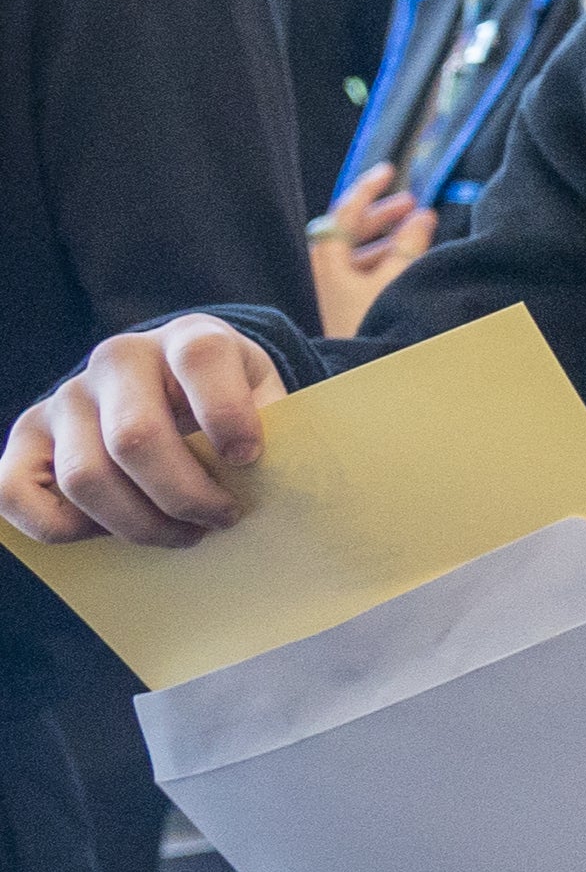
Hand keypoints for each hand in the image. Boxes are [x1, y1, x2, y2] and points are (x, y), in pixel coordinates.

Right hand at [0, 319, 282, 546]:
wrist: (172, 389)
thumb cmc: (228, 402)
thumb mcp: (265, 397)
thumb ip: (273, 427)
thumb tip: (272, 483)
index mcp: (188, 337)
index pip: (202, 359)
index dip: (228, 413)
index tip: (249, 459)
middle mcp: (118, 359)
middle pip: (135, 439)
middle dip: (184, 496)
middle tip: (221, 519)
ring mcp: (66, 397)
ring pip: (84, 477)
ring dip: (139, 523)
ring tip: (184, 534)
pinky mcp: (26, 436)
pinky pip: (14, 493)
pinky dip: (62, 528)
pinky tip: (111, 534)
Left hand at [308, 172, 432, 339]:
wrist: (358, 378)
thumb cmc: (373, 326)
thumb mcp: (396, 280)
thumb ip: (409, 245)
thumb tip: (422, 216)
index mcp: (330, 260)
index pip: (344, 212)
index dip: (368, 190)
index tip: (390, 171)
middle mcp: (328, 272)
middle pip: (351, 231)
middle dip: (383, 214)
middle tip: (411, 201)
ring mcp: (337, 291)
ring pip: (361, 252)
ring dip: (389, 237)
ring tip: (419, 228)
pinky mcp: (348, 308)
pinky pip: (366, 271)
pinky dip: (388, 259)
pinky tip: (410, 260)